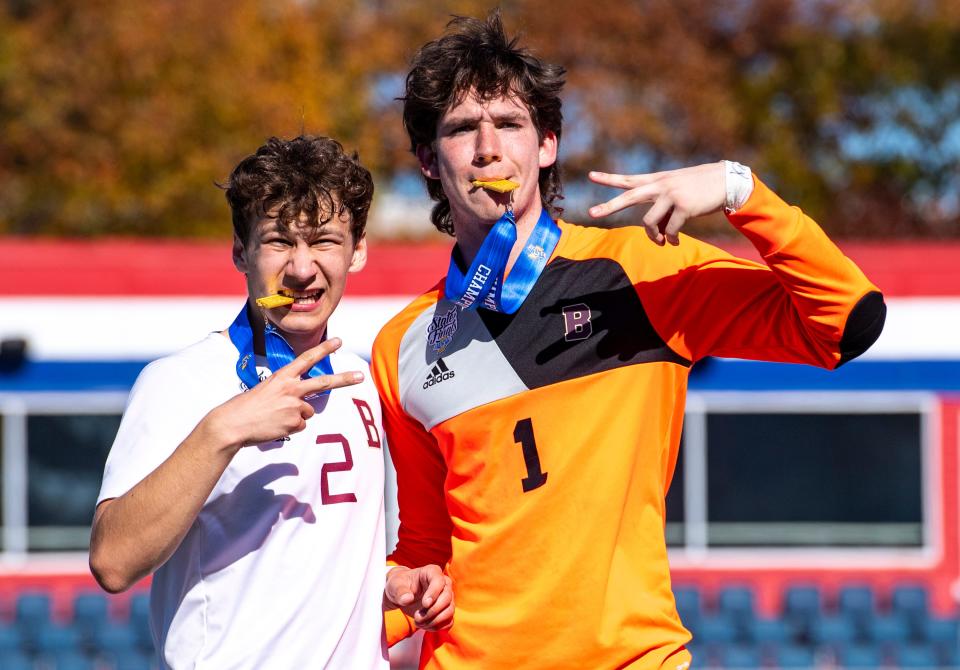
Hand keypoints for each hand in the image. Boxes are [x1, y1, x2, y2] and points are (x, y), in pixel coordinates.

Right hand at [206, 337, 362, 449]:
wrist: (231, 424)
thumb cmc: (244, 408)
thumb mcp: (265, 391)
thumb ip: (286, 393)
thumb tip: (302, 406)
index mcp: (282, 376)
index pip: (307, 358)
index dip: (324, 349)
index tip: (338, 341)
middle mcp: (291, 388)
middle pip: (324, 382)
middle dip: (345, 379)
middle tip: (361, 375)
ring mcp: (294, 406)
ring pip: (308, 412)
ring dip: (296, 417)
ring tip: (275, 417)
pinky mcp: (294, 423)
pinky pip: (300, 427)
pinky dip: (290, 429)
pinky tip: (274, 426)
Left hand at [384, 565, 453, 631]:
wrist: (401, 594)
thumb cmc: (399, 585)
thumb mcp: (395, 585)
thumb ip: (400, 591)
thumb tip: (407, 599)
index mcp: (432, 572)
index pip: (439, 581)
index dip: (433, 594)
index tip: (424, 604)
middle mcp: (443, 584)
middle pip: (447, 598)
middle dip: (432, 611)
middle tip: (417, 617)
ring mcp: (446, 598)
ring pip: (449, 611)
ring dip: (434, 621)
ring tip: (418, 622)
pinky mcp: (445, 611)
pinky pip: (448, 622)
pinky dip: (436, 627)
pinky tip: (424, 625)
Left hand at [588, 162, 725, 245]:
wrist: (727, 182)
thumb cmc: (700, 189)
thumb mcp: (676, 192)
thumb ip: (661, 207)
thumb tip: (654, 232)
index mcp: (658, 180)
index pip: (629, 179)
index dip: (609, 178)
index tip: (591, 175)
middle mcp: (661, 185)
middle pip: (629, 197)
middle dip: (609, 206)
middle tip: (591, 213)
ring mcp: (672, 195)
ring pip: (649, 223)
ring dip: (654, 237)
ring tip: (662, 241)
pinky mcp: (684, 207)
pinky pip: (670, 231)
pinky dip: (672, 239)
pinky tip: (675, 242)